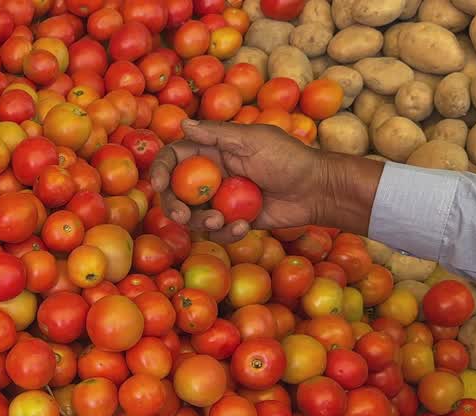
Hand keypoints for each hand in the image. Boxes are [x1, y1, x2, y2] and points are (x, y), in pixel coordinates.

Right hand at [149, 120, 327, 243]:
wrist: (317, 190)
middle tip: (183, 217)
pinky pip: (217, 230)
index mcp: (213, 151)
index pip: (175, 158)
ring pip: (194, 215)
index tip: (158, 186)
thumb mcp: (254, 140)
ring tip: (222, 221)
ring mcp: (222, 199)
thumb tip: (183, 124)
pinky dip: (226, 232)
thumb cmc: (289, 158)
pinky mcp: (234, 220)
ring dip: (202, 221)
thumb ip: (217, 134)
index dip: (160, 170)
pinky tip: (243, 227)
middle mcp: (213, 175)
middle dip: (175, 206)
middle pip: (177, 192)